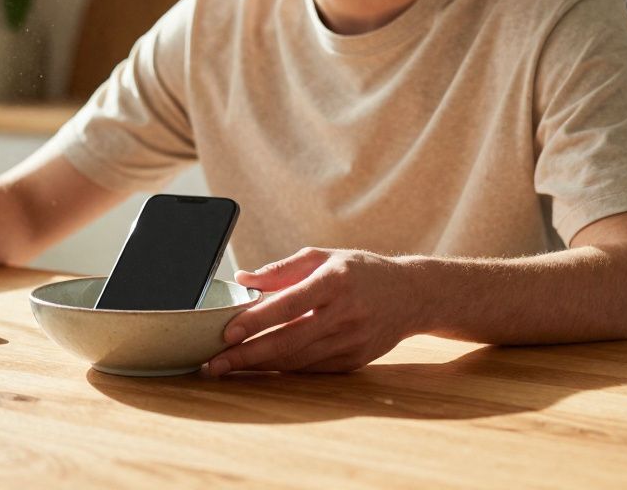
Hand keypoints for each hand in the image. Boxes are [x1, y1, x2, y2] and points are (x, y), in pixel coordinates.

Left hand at [205, 248, 422, 375]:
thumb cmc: (360, 270)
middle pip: (289, 340)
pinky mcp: (354, 360)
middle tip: (214, 364)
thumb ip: (281, 269)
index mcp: (336, 281)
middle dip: (247, 355)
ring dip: (259, 367)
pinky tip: (258, 368)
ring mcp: (352, 341)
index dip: (257, 320)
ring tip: (226, 368)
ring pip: (297, 360)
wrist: (412, 295)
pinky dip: (282, 369)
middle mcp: (346, 313)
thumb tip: (242, 279)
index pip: (290, 304)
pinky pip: (311, 368)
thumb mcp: (323, 257)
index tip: (227, 333)